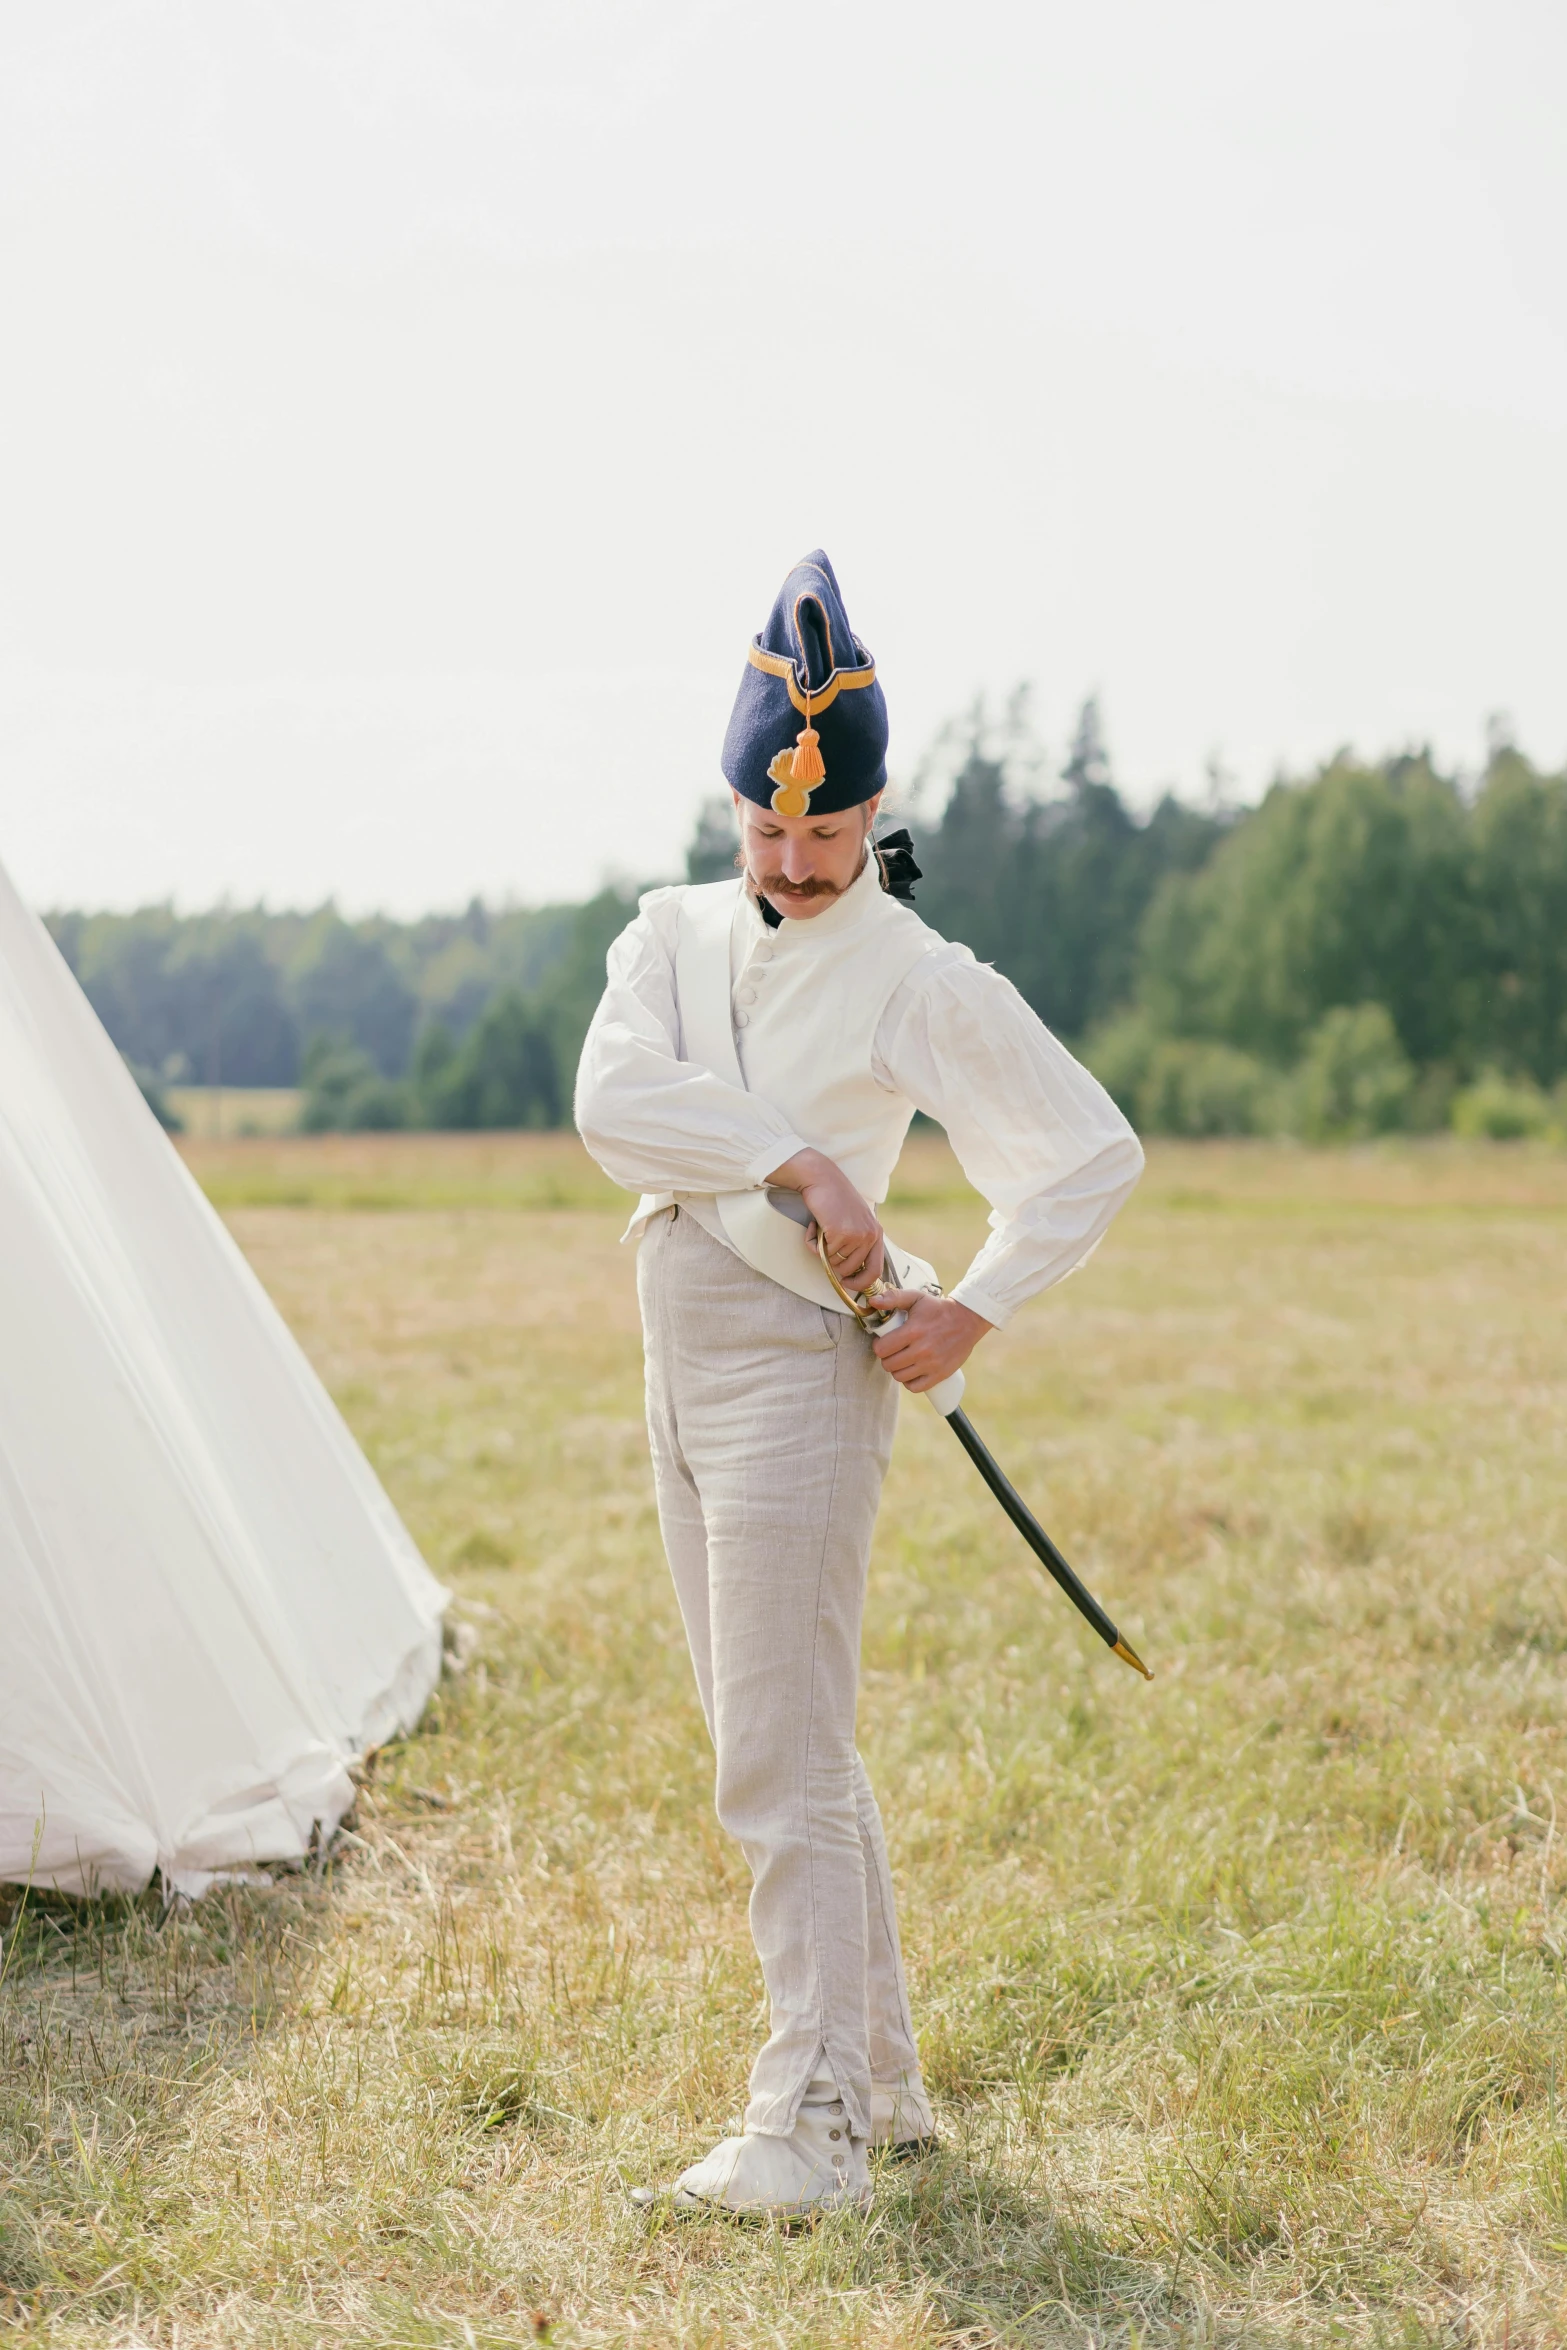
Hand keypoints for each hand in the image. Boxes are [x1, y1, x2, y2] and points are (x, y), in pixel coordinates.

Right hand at [766, 1147, 884, 1288]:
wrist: (822, 1179)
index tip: (846, 1283)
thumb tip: (847, 1273)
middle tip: (825, 1244)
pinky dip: (812, 1242)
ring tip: (821, 1229)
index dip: (860, 1283)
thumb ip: (856, 1244)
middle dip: (833, 1263)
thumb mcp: (855, 1222)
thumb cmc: (834, 1200)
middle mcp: (870, 1236)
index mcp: (876, 1234)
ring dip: (821, 1250)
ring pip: (834, 1263)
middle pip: (850, 1270)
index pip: (875, 1271)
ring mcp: (856, 1235)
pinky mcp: (840, 1233)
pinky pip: (822, 1253)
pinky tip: (814, 1225)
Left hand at [870, 1292, 992, 1392]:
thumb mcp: (916, 1298)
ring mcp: (932, 1364)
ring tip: (901, 1361)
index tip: (883, 1343)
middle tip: (892, 1352)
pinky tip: (911, 1372)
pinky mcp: (940, 1374)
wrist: (968, 1320)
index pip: (882, 1349)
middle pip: (889, 1365)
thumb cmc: (938, 1309)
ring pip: (900, 1377)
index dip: (878, 1346)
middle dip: (887, 1358)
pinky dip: (910, 1382)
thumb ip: (893, 1297)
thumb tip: (873, 1302)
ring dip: (897, 1370)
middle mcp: (922, 1350)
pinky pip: (915, 1387)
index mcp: (913, 1331)